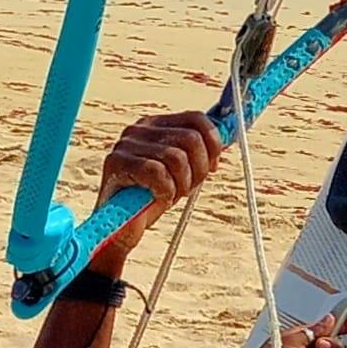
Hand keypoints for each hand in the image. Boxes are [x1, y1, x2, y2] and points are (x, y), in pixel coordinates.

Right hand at [92, 111, 224, 263]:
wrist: (122, 228)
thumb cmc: (152, 197)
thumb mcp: (182, 171)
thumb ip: (200, 151)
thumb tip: (230, 134)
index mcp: (156, 124)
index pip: (195, 119)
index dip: (213, 143)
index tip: (214, 166)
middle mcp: (140, 128)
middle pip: (191, 139)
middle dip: (198, 170)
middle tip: (187, 188)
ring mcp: (126, 144)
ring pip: (177, 158)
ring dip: (181, 185)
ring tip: (170, 195)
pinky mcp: (117, 163)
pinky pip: (158, 174)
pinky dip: (166, 192)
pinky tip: (158, 199)